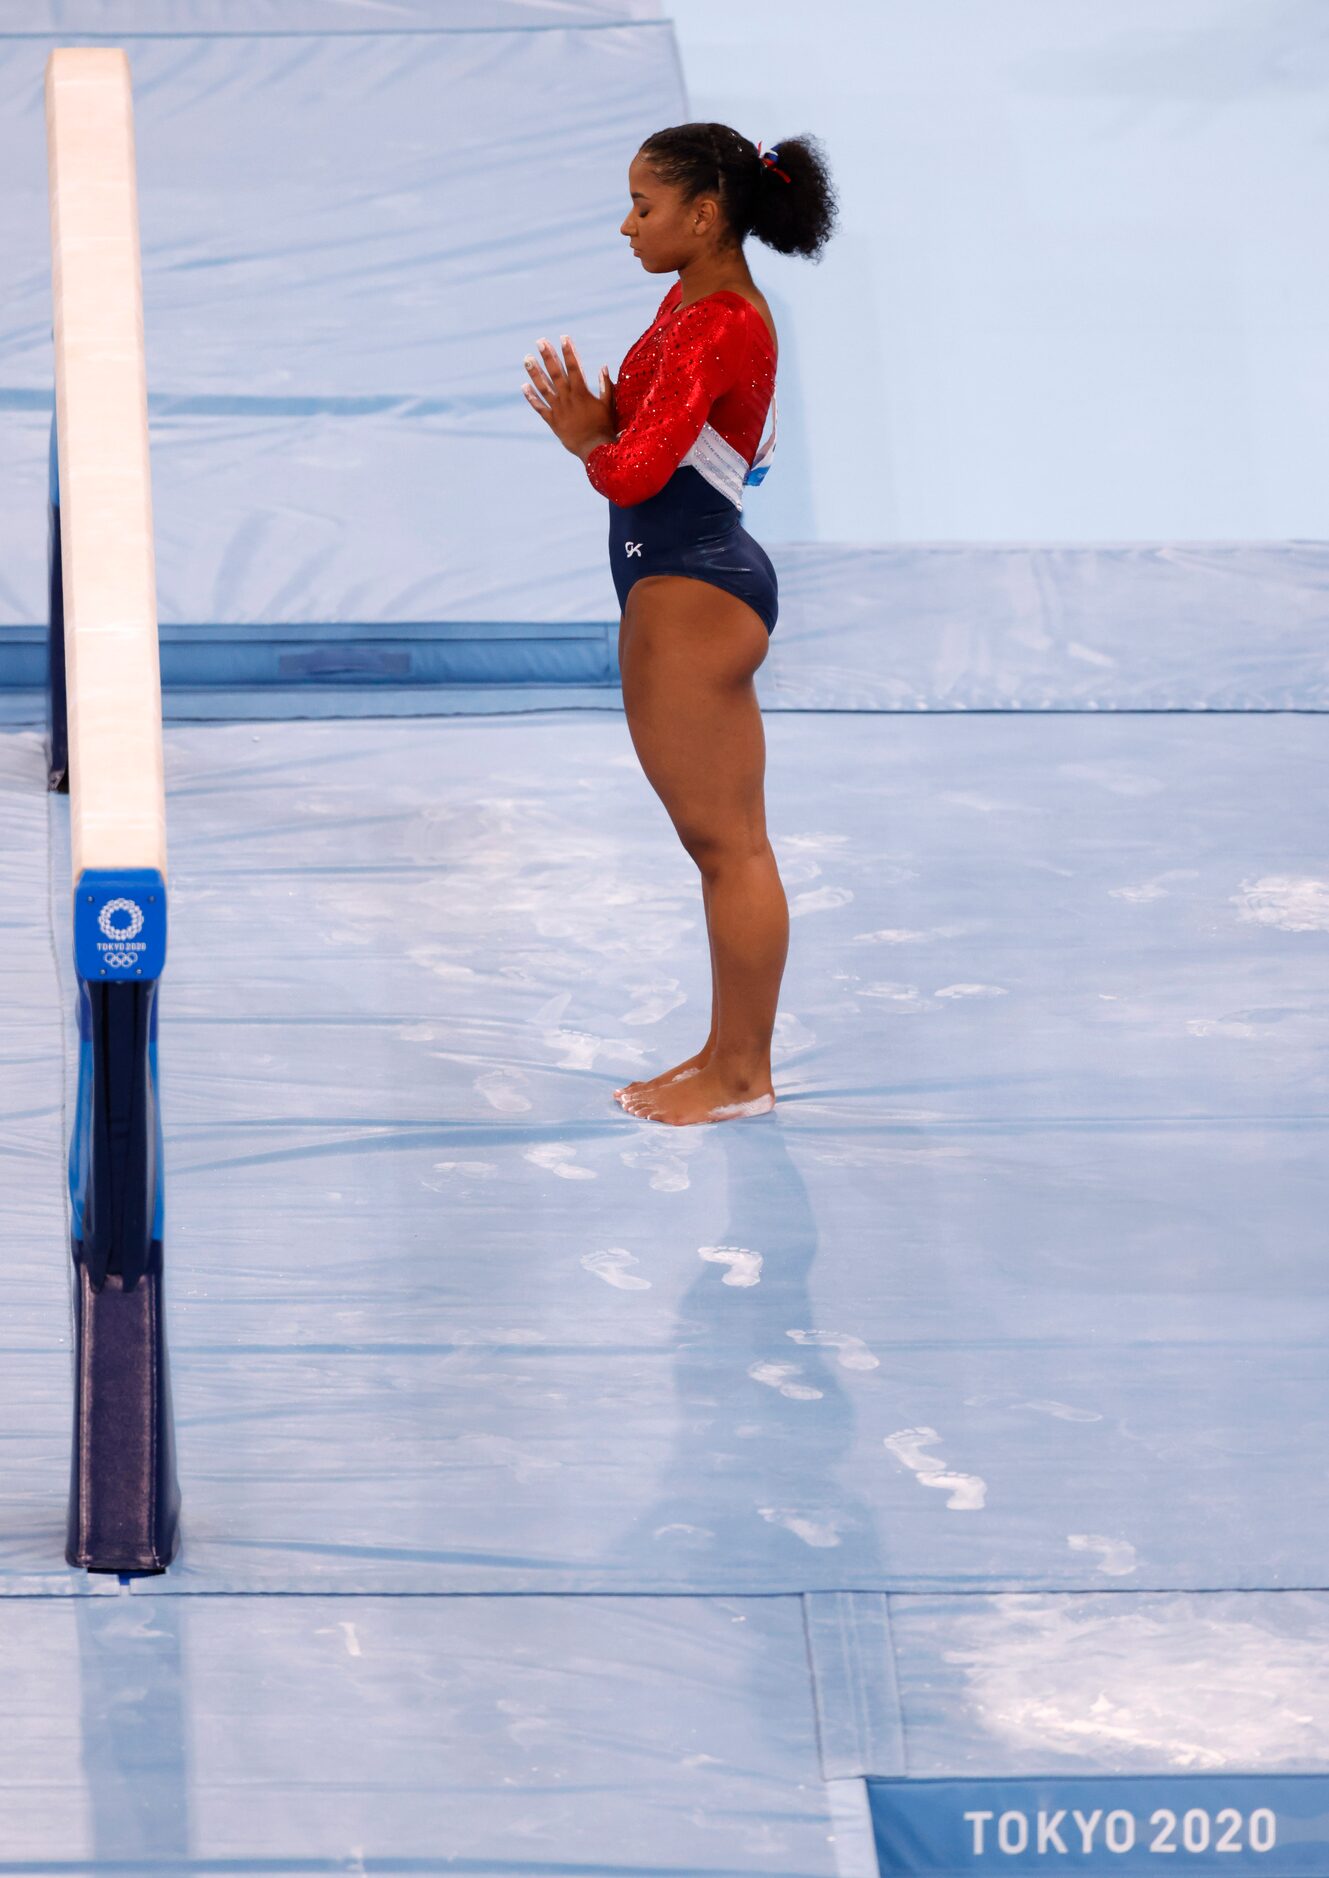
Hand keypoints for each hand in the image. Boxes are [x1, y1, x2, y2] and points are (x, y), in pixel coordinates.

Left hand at [522, 335, 615, 460]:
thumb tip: (603, 367)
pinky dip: (532, 398)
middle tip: (540, 341)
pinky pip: (540, 408)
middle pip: (555, 373)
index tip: (564, 337)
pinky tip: (524, 386)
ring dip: (535, 372)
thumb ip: (606, 386)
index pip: (574, 367)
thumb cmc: (604, 427)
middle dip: (548, 356)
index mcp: (581, 393)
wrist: (594, 449)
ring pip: (544, 388)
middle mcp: (567, 398)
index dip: (568, 351)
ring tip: (527, 359)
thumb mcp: (608, 405)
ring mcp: (558, 410)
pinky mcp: (553, 422)